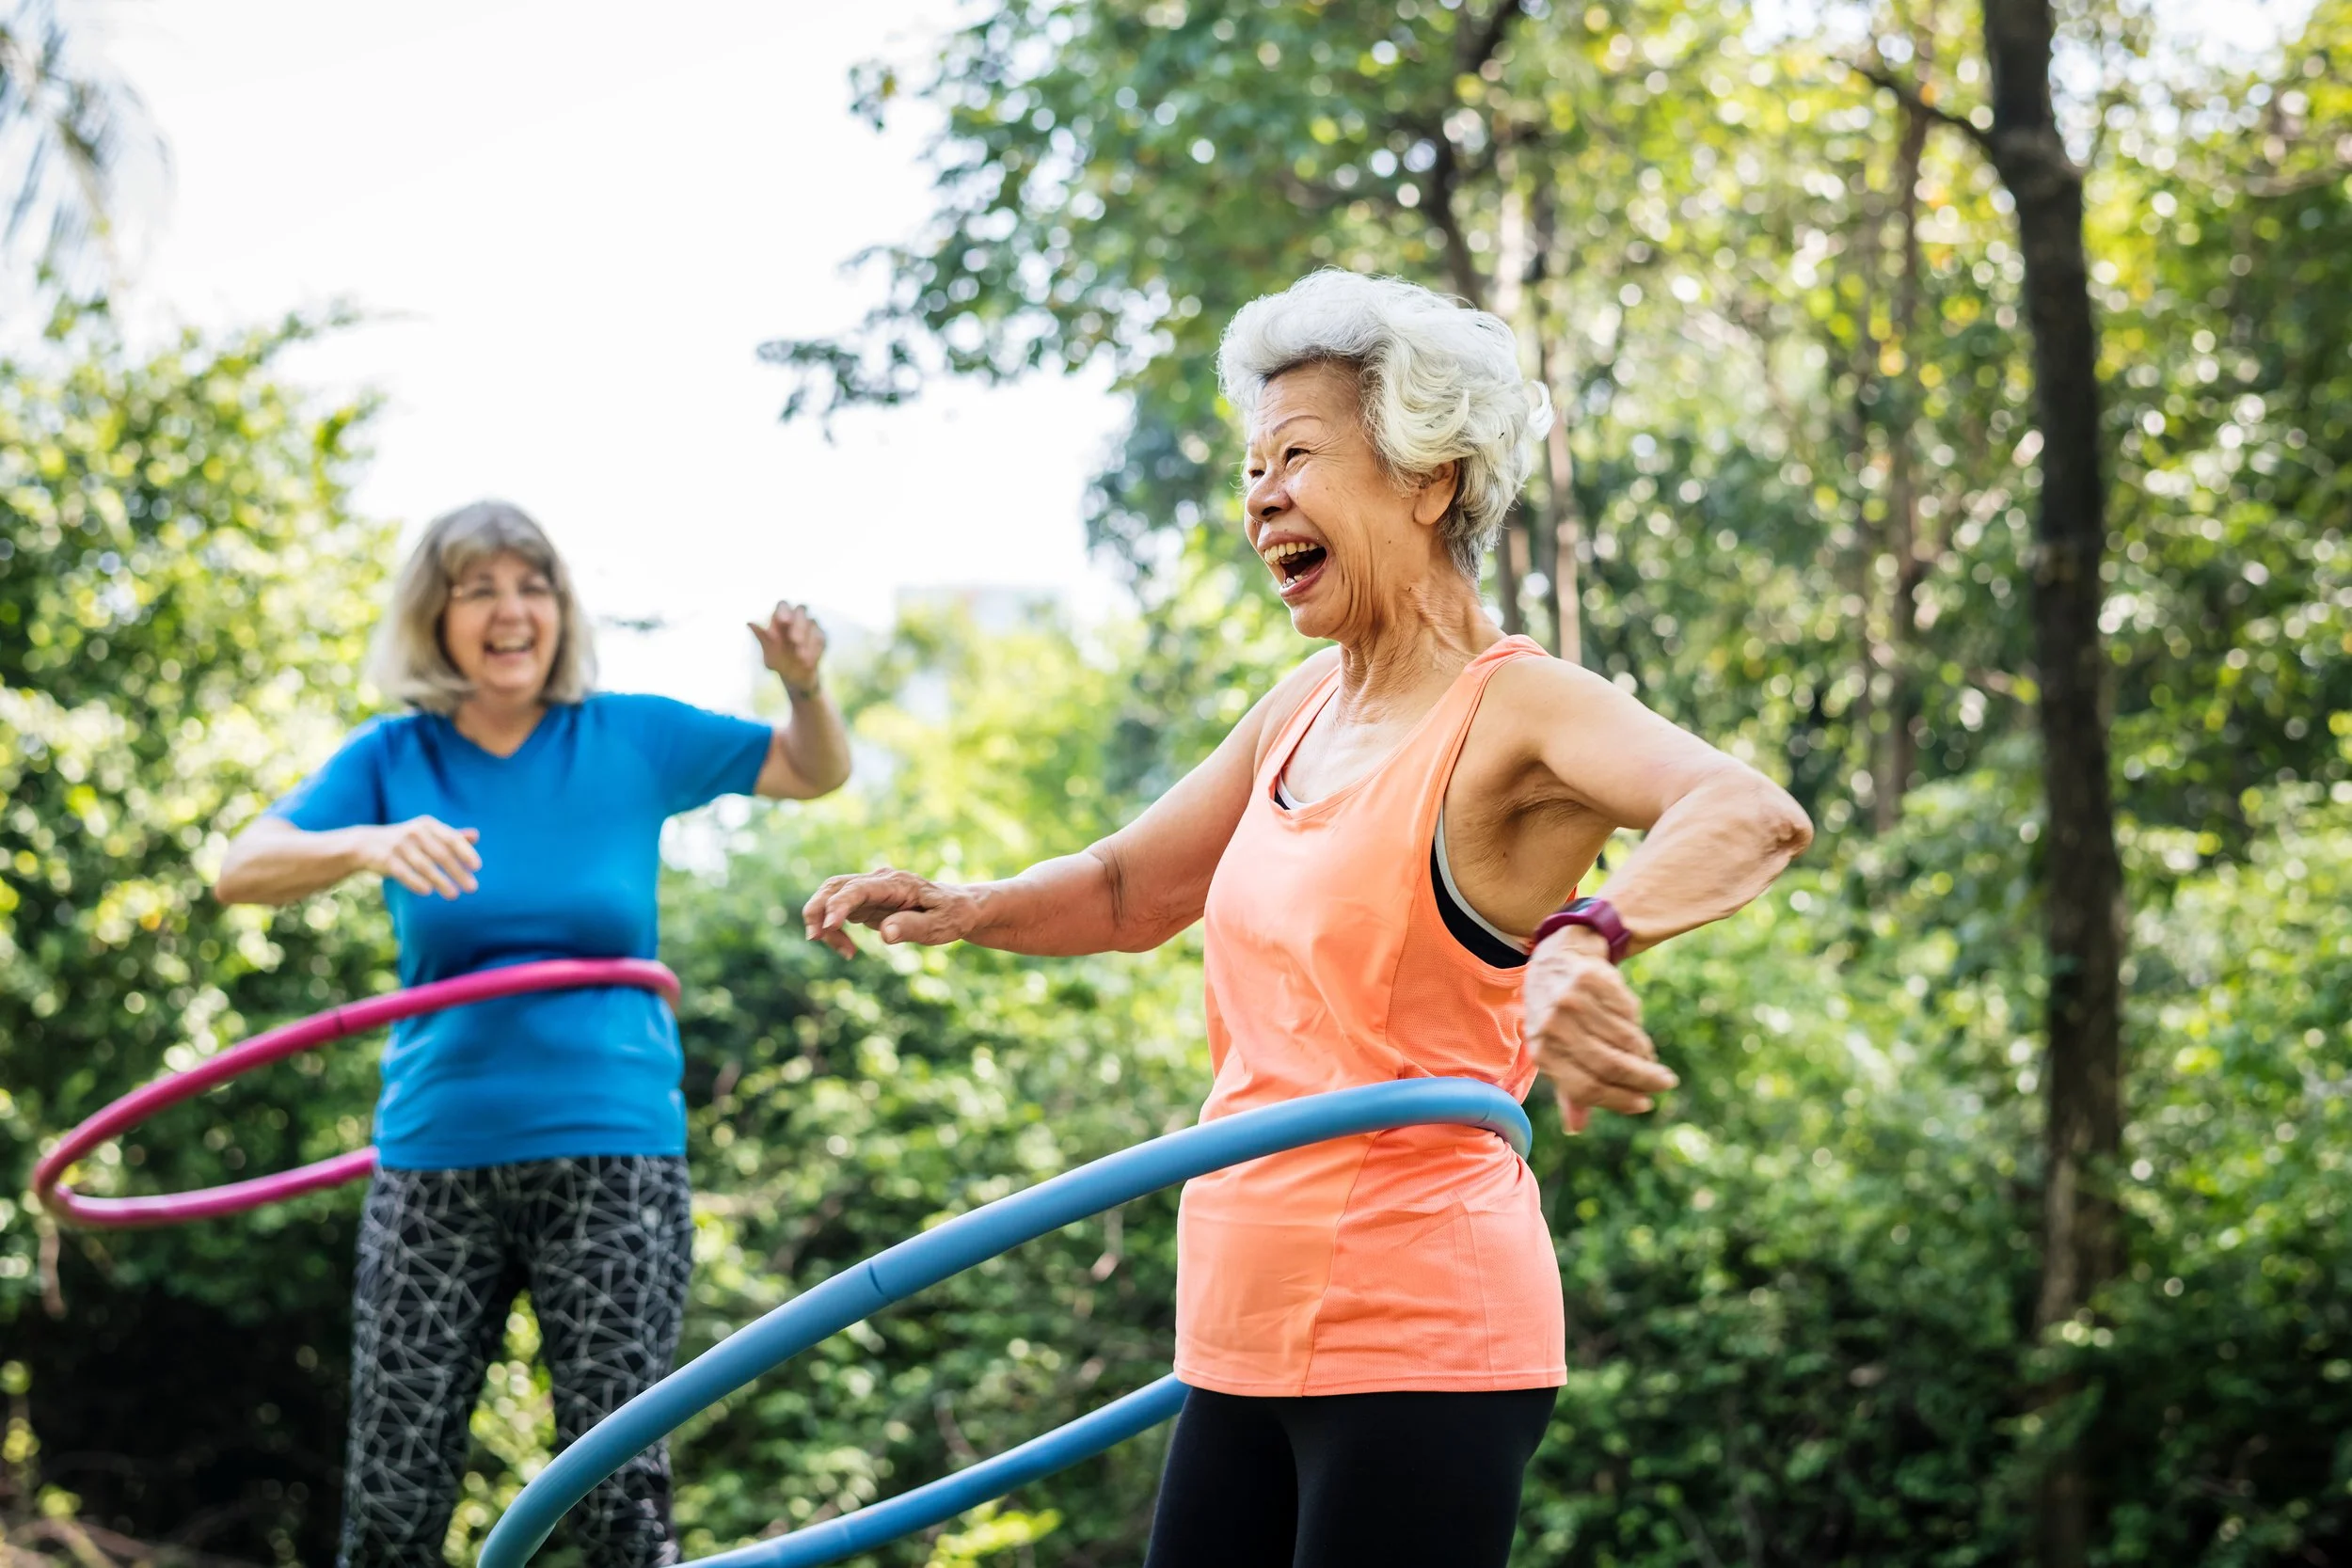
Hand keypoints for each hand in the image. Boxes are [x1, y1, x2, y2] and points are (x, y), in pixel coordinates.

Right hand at [359, 817, 480, 899]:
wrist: (367, 843)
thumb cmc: (406, 841)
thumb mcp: (427, 833)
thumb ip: (450, 836)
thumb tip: (476, 836)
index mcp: (428, 825)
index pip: (452, 838)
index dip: (466, 852)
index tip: (477, 867)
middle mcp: (415, 832)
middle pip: (441, 854)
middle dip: (458, 872)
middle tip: (472, 888)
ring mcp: (399, 845)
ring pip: (424, 865)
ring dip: (441, 881)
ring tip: (454, 895)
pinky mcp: (386, 859)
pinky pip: (404, 873)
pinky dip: (416, 882)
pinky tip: (428, 891)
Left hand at [749, 601, 826, 693]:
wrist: (797, 679)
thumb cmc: (779, 663)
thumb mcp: (769, 654)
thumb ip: (763, 638)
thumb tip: (749, 622)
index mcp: (780, 619)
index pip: (783, 605)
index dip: (784, 610)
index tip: (783, 621)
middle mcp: (797, 619)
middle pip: (801, 609)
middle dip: (799, 624)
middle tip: (795, 640)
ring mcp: (811, 626)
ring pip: (813, 622)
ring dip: (807, 639)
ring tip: (801, 658)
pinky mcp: (821, 637)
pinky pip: (821, 638)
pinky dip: (815, 649)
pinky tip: (808, 662)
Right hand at [802, 868, 982, 957]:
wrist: (957, 908)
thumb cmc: (952, 915)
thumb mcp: (940, 925)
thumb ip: (913, 927)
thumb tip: (885, 934)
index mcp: (896, 883)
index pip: (858, 889)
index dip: (839, 906)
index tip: (828, 927)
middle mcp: (878, 882)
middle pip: (834, 886)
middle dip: (816, 909)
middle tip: (815, 937)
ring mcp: (869, 891)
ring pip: (831, 898)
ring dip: (823, 922)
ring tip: (846, 952)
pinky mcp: (865, 903)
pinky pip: (839, 913)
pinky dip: (834, 931)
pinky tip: (848, 951)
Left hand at [1522, 926, 1676, 1132]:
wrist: (1554, 961)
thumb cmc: (1556, 1018)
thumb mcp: (1553, 1051)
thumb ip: (1567, 1089)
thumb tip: (1576, 1128)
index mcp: (1543, 1052)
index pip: (1587, 1087)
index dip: (1619, 1100)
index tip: (1644, 1104)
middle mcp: (1554, 1027)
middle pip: (1610, 1065)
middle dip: (1644, 1079)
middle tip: (1664, 1083)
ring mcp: (1573, 1001)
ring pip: (1624, 1039)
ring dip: (1644, 1055)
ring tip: (1651, 1060)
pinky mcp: (1592, 980)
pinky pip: (1628, 1013)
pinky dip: (1638, 1026)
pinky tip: (1636, 1031)